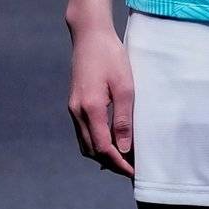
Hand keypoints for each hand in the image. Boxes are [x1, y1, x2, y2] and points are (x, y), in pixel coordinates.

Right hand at [68, 25, 135, 174]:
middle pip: (91, 150)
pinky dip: (96, 142)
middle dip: (110, 163)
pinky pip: (84, 131)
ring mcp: (73, 108)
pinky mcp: (75, 103)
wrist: (89, 36)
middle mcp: (77, 112)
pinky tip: (111, 141)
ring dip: (102, 154)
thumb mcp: (125, 87)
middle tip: (131, 169)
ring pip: (85, 143)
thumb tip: (125, 148)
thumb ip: (124, 119)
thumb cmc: (111, 57)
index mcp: (90, 108)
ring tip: (124, 158)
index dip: (118, 163)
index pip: (103, 148)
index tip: (134, 172)